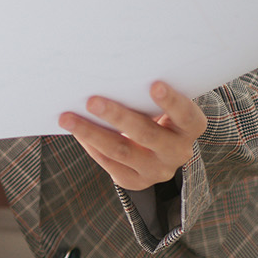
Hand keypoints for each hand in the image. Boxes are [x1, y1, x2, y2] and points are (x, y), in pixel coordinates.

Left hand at [59, 81, 205, 191]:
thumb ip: (145, 97)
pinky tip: (75, 130)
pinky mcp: (135, 181)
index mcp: (190, 128)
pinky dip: (89, 144)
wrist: (158, 152)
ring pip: (121, 151)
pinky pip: (108, 162)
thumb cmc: (156, 116)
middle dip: (117, 116)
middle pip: (147, 134)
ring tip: (67, 118)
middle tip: (92, 101)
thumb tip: (106, 77)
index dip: (172, 102)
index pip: (185, 115)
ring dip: (91, 132)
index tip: (155, 85)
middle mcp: (178, 152)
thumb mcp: (161, 107)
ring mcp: (156, 170)